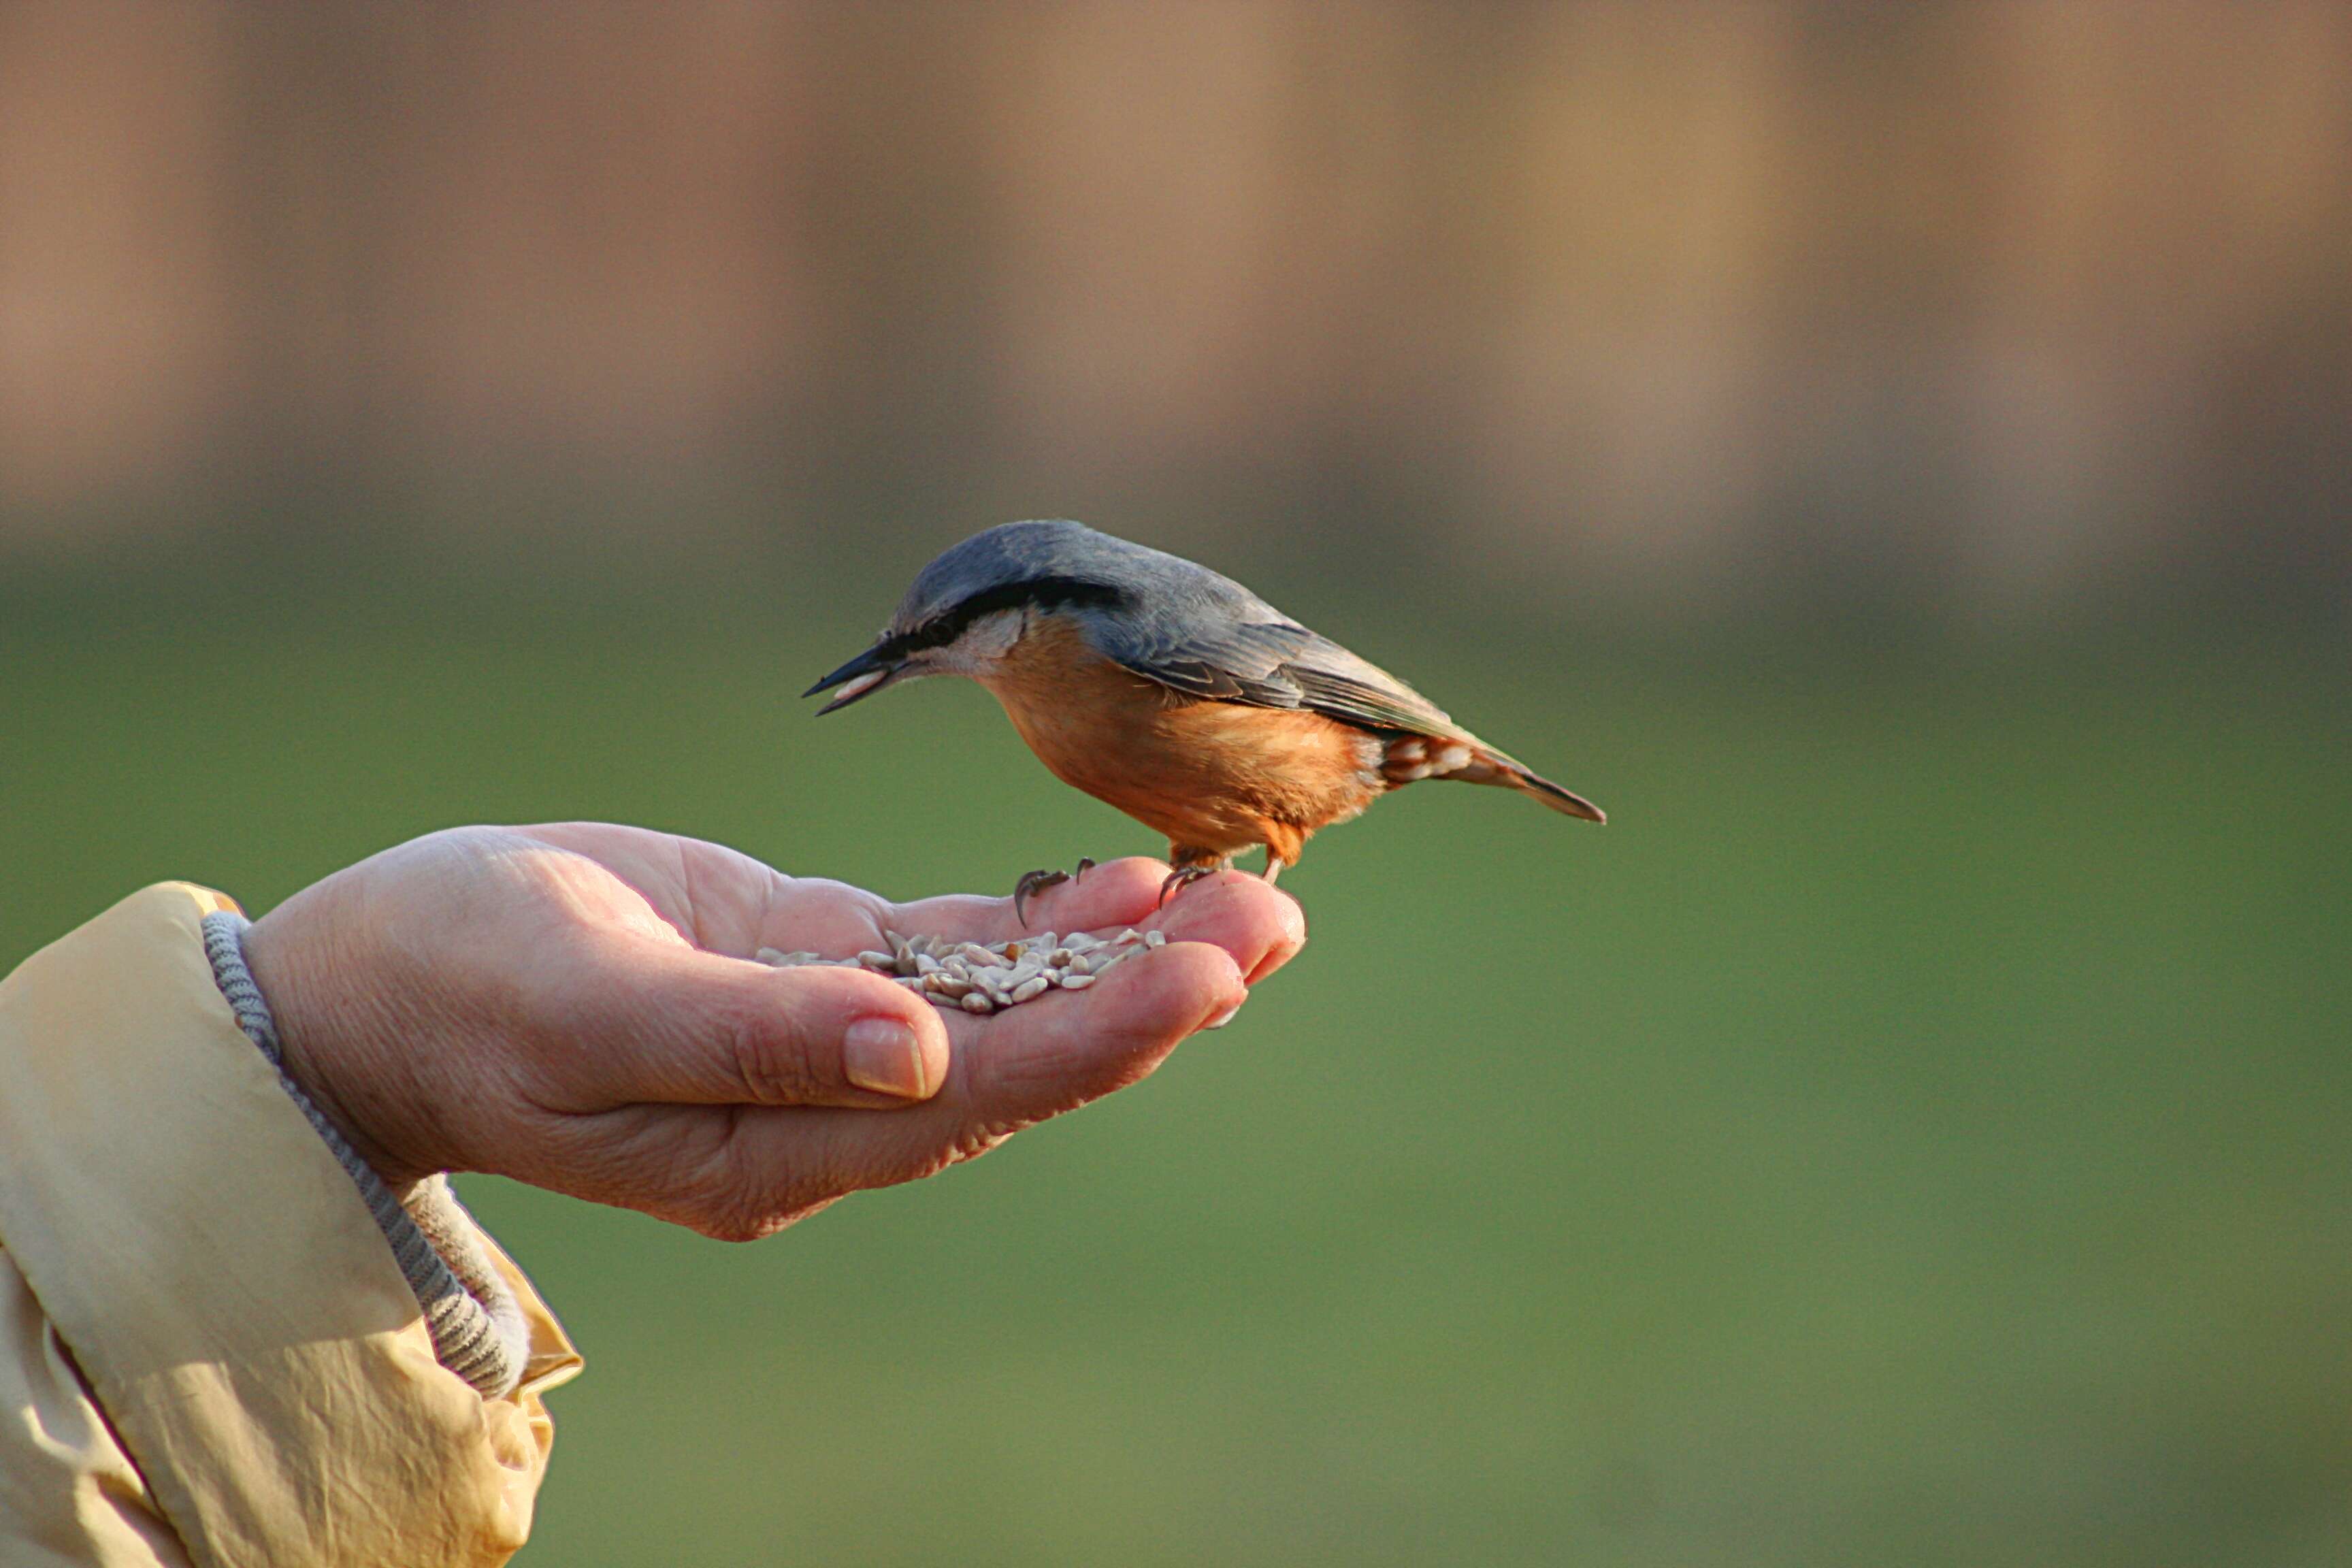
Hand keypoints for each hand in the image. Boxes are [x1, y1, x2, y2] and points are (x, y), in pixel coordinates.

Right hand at [240, 823, 1304, 1238]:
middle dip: (1154, 988)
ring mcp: (825, 1041)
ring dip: (1122, 949)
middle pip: (1025, 1056)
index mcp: (775, 1146)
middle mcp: (825, 1110)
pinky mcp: (812, 968)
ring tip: (1245, 884)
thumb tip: (920, 1047)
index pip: (977, 1094)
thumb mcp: (588, 1003)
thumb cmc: (457, 985)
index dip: (1100, 1032)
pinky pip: (951, 952)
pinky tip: (1124, 878)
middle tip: (1278, 912)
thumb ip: (752, 1033)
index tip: (1213, 968)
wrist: (373, 981)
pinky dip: (1038, 919)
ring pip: (1007, 1001)